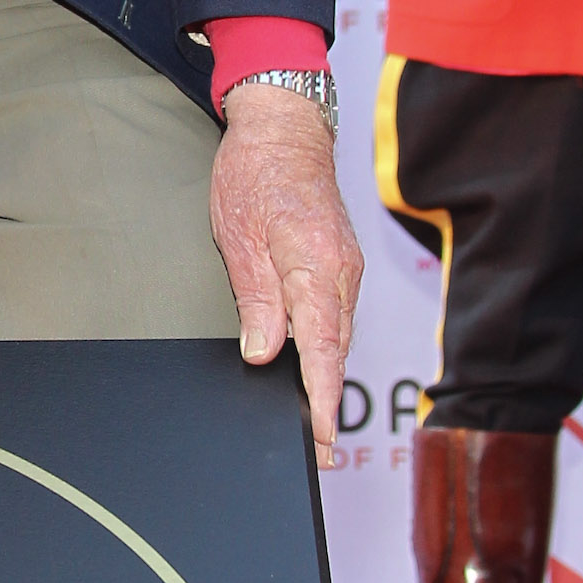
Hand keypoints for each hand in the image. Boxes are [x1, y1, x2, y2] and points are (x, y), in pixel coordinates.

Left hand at [208, 86, 363, 467]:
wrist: (285, 128)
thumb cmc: (254, 172)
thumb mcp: (237, 238)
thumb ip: (257, 300)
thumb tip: (263, 353)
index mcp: (314, 266)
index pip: (322, 349)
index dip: (321, 400)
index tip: (322, 440)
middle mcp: (340, 271)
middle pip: (336, 349)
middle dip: (328, 403)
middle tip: (322, 454)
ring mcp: (345, 267)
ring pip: (337, 334)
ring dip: (327, 378)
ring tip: (318, 428)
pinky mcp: (339, 263)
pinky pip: (335, 314)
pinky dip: (326, 347)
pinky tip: (313, 368)